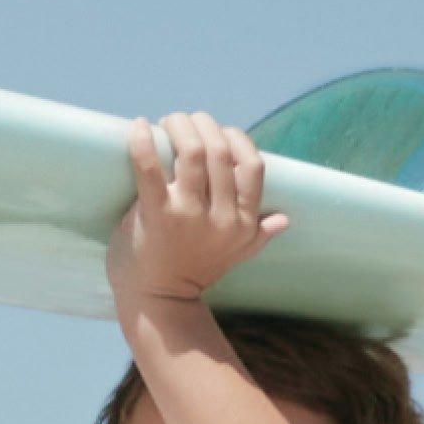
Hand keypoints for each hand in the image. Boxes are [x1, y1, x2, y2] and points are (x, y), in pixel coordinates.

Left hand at [108, 110, 284, 310]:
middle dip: (203, 125)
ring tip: (167, 121)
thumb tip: (285, 219)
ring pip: (194, 151)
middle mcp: (221, 217)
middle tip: (183, 121)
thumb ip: (258, 236)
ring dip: (179, 126)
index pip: (252, 165)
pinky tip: (138, 126)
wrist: (156, 302)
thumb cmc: (191, 272)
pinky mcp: (155, 215)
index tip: (218, 133)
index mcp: (243, 222)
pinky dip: (144, 142)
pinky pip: (150, 168)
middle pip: (221, 151)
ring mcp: (188, 215)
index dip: (236, 139)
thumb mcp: (234, 255)